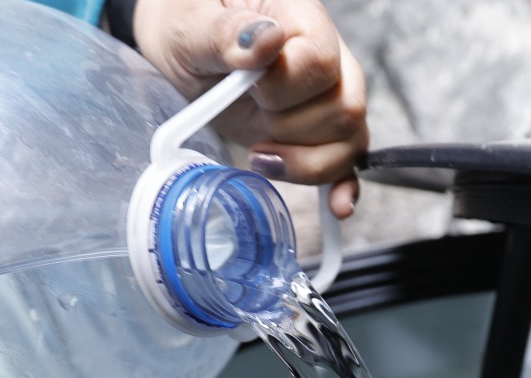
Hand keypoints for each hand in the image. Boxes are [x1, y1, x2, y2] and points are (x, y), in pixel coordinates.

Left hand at [131, 0, 367, 217]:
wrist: (180, 39)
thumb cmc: (187, 21)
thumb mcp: (192, 24)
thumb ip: (226, 33)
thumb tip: (264, 42)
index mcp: (301, 18)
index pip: (321, 63)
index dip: (284, 88)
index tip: (247, 88)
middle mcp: (327, 56)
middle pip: (344, 109)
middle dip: (289, 129)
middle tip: (249, 114)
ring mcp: (327, 96)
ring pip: (350, 141)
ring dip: (304, 162)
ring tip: (260, 154)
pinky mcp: (318, 130)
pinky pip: (347, 160)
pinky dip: (341, 185)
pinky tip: (336, 206)